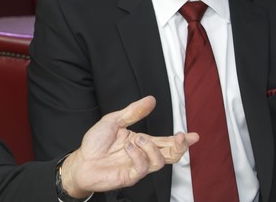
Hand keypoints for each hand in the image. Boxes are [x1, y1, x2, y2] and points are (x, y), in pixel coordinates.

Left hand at [60, 96, 198, 197]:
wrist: (81, 160)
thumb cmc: (96, 142)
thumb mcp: (114, 120)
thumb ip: (133, 112)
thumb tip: (151, 100)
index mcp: (141, 141)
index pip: (166, 141)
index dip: (181, 140)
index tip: (194, 135)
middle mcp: (142, 154)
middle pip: (170, 154)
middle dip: (180, 147)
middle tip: (181, 138)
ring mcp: (137, 166)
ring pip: (160, 161)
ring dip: (151, 147)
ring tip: (137, 138)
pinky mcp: (130, 176)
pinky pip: (143, 168)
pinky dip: (138, 155)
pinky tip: (128, 148)